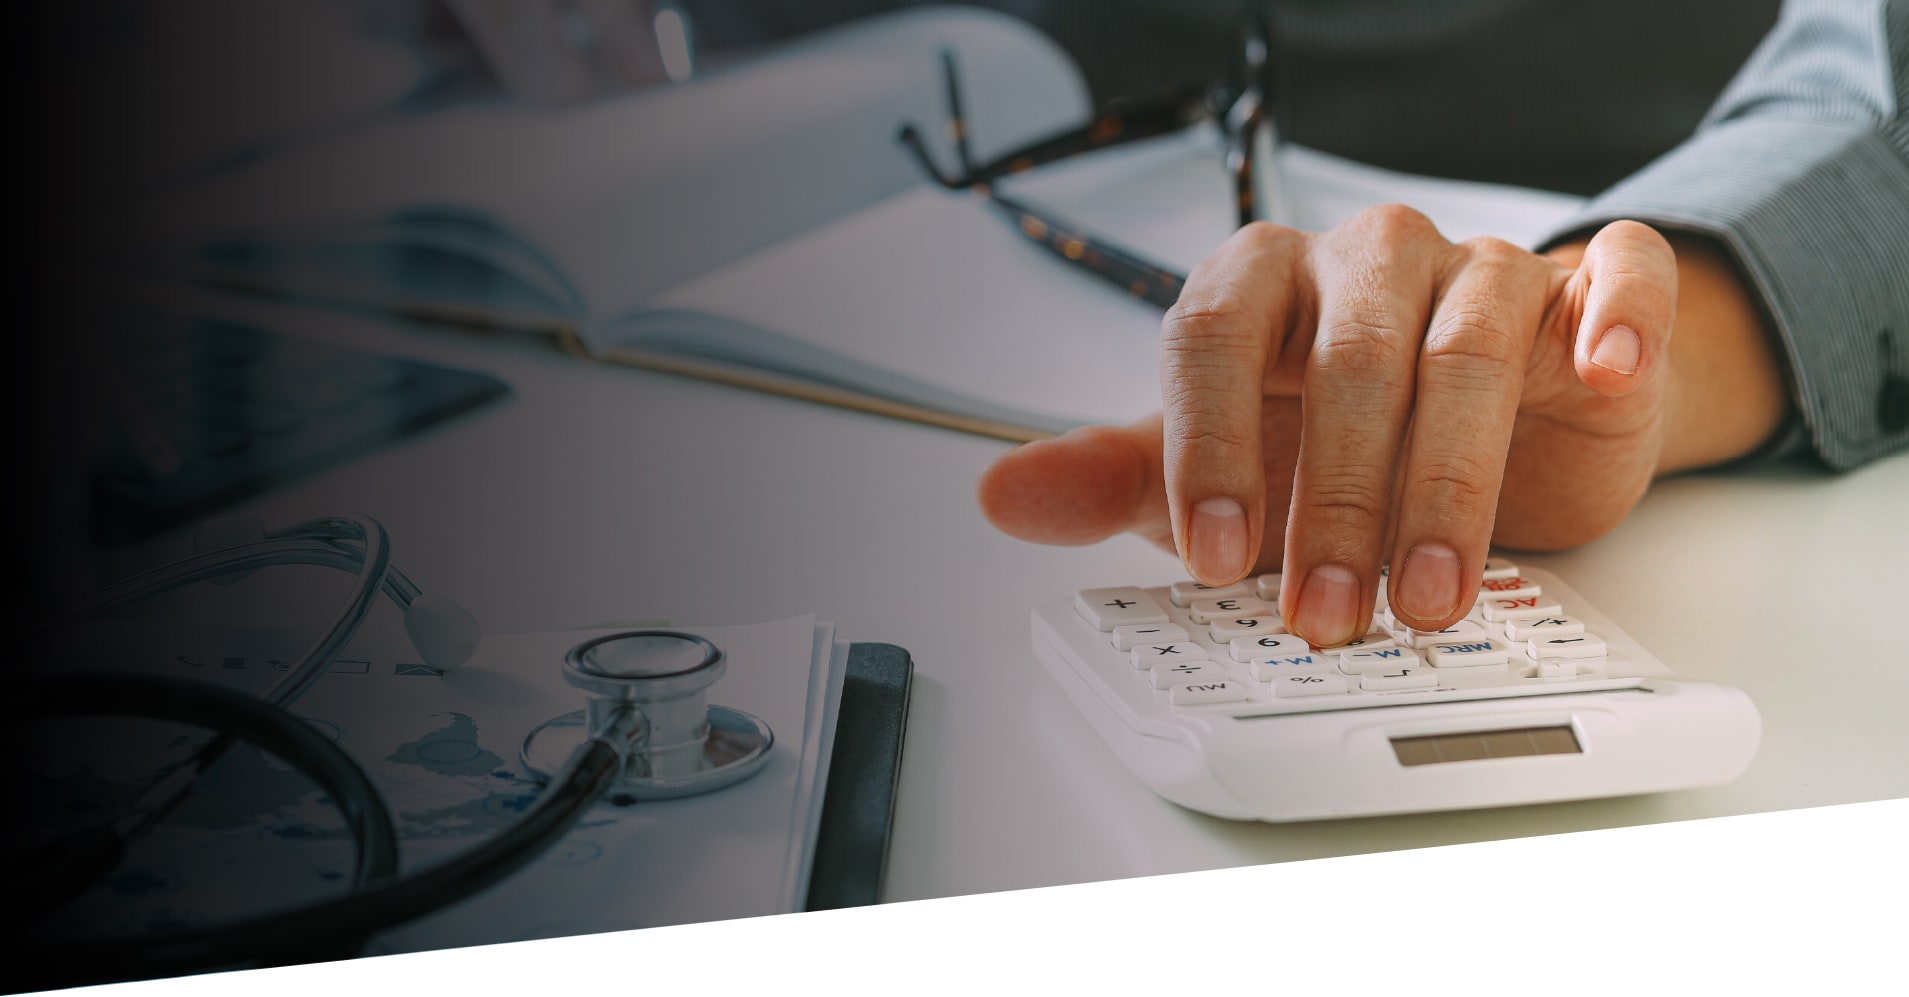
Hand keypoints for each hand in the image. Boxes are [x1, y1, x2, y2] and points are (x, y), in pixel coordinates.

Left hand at [979, 206, 1786, 646]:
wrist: (1480, 421)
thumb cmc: (1330, 437)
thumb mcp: (1220, 467)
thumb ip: (1119, 479)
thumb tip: (1002, 495)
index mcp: (1258, 286)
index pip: (1210, 336)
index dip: (1208, 447)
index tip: (1216, 560)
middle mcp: (1363, 264)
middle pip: (1345, 358)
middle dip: (1333, 502)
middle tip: (1325, 617)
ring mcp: (1477, 268)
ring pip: (1463, 343)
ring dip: (1446, 480)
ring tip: (1430, 596)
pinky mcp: (1582, 293)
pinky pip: (1614, 274)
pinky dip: (1612, 318)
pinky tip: (1595, 375)